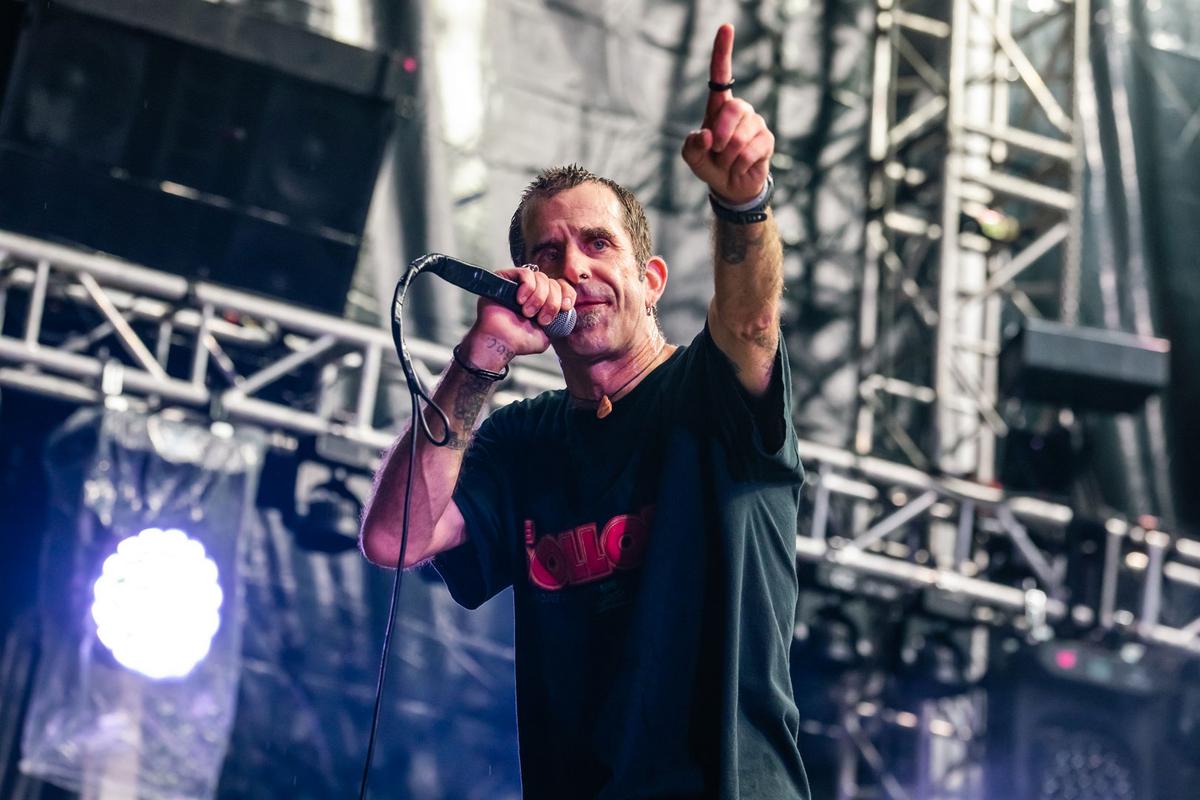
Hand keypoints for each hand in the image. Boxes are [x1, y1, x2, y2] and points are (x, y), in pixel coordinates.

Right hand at [464, 267, 576, 364]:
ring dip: (539, 297)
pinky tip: (521, 300)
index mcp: (544, 302)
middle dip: (552, 302)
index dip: (567, 294)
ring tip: (528, 313)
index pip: (562, 287)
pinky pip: (526, 272)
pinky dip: (528, 286)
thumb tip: (568, 312)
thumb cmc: (519, 341)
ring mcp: (519, 283)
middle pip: (553, 283)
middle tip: (542, 319)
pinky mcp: (506, 277)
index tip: (566, 307)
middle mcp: (533, 291)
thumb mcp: (547, 334)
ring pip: (541, 277)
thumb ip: (559, 322)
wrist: (501, 343)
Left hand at [681, 24, 773, 204]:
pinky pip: (751, 150)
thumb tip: (708, 134)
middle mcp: (739, 110)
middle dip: (721, 134)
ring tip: (729, 162)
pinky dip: (740, 164)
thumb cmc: (710, 165)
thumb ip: (692, 146)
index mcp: (718, 107)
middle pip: (733, 109)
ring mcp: (755, 124)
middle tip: (717, 150)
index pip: (721, 75)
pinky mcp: (767, 140)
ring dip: (729, 156)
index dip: (723, 52)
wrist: (731, 186)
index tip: (726, 27)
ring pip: (741, 136)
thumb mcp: (693, 157)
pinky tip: (740, 166)